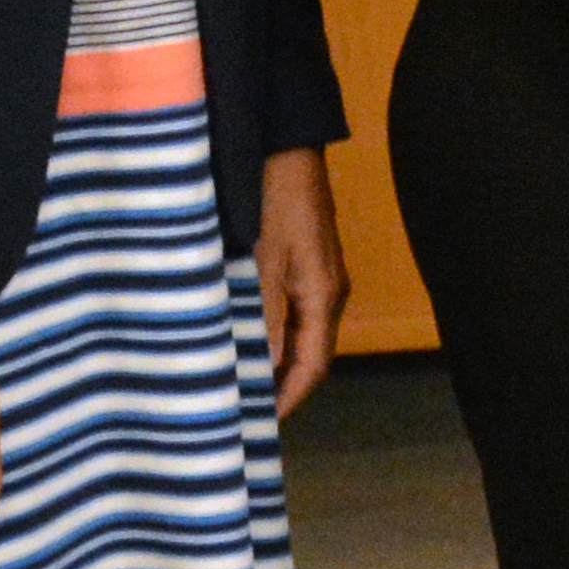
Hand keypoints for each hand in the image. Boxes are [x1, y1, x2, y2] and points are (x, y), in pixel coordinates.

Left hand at [253, 146, 347, 421]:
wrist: (286, 142)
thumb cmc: (274, 197)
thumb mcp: (264, 258)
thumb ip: (266, 314)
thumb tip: (266, 369)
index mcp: (324, 295)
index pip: (313, 366)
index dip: (288, 399)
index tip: (259, 426)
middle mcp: (329, 291)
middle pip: (310, 354)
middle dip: (281, 386)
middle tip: (244, 411)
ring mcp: (320, 274)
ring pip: (300, 333)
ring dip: (275, 359)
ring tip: (239, 380)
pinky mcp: (306, 259)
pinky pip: (293, 311)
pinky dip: (273, 333)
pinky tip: (245, 335)